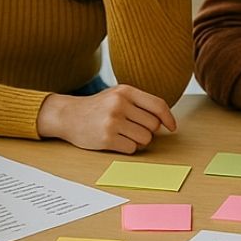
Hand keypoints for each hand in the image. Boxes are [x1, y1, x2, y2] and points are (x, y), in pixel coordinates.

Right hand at [37, 84, 178, 153]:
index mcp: (125, 91)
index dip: (168, 118)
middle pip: (153, 125)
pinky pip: (131, 149)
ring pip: (145, 139)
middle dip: (148, 131)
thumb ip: (140, 103)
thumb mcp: (118, 95)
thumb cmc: (98, 107)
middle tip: (133, 128)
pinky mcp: (106, 139)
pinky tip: (115, 141)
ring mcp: (112, 122)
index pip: (158, 105)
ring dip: (138, 141)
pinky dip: (127, 148)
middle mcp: (119, 104)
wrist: (68, 115)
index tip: (172, 127)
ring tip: (124, 134)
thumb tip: (165, 120)